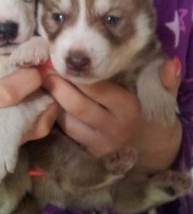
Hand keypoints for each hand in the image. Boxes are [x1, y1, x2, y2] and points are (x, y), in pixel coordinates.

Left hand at [43, 58, 181, 172]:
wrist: (147, 145)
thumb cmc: (146, 114)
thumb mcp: (159, 96)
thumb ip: (164, 80)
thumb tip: (170, 63)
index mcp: (129, 110)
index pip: (99, 89)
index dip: (78, 75)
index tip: (61, 62)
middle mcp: (113, 129)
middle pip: (79, 106)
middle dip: (58, 87)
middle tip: (44, 72)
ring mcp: (99, 144)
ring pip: (68, 121)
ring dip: (53, 102)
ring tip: (43, 85)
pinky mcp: (89, 152)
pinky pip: (67, 132)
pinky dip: (56, 116)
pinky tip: (49, 102)